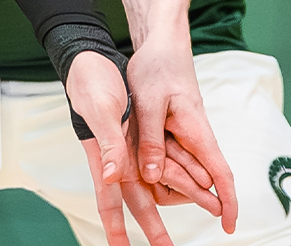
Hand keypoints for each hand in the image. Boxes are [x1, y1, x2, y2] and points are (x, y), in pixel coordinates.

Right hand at [67, 51, 173, 245]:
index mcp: (106, 159)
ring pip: (154, 182)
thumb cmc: (91, 84)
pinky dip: (174, 174)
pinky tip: (188, 182)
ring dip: (174, 198)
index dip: (116, 230)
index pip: (110, 203)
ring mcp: (128, 149)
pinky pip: (159, 161)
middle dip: (152, 227)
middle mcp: (118, 159)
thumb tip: (111, 179)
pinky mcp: (137, 136)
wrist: (93, 61)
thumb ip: (108, 145)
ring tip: (199, 211)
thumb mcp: (103, 112)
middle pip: (138, 200)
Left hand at [126, 41, 237, 232]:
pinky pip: (169, 158)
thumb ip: (151, 141)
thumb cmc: (157, 70)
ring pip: (180, 172)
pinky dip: (154, 164)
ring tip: (136, 162)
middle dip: (179, 192)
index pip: (221, 175)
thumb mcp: (148, 104)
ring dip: (162, 177)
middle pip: (197, 181)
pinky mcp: (175, 133)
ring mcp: (186, 137)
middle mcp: (196, 139)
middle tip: (150, 186)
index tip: (228, 228)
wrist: (161, 46)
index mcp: (197, 133)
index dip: (227, 203)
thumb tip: (154, 177)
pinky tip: (135, 158)